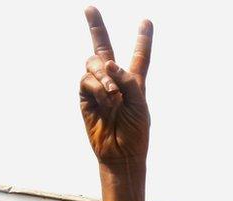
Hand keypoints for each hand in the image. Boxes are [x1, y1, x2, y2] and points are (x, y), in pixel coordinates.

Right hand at [80, 7, 152, 200]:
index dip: (143, 39)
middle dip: (95, 26)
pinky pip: (87, 80)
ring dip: (105, 76)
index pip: (139, 56)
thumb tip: (107, 62)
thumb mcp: (140, 103)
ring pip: (94, 64)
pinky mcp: (85, 98)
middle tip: (89, 7)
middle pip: (102, 48)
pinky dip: (98, 87)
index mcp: (134, 81)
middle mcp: (114, 80)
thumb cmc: (135, 132)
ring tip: (114, 96)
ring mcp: (98, 88)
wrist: (121, 154)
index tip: (146, 21)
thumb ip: (127, 79)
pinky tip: (107, 100)